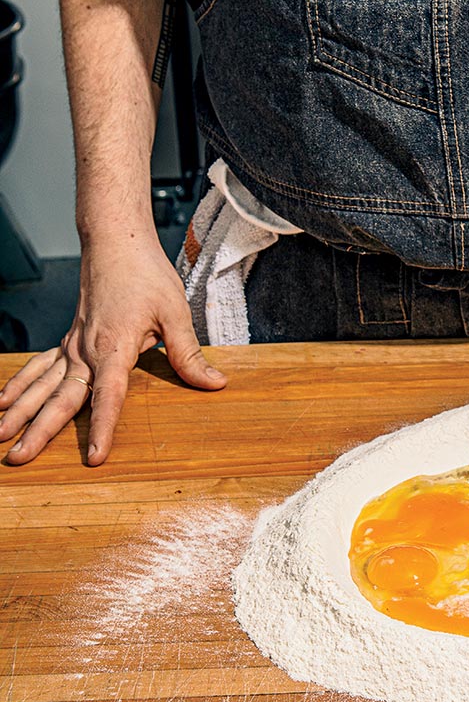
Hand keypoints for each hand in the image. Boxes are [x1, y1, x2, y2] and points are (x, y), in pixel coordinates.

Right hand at [0, 233, 225, 465]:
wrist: (116, 243)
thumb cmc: (146, 274)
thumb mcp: (175, 312)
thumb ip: (188, 354)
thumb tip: (214, 383)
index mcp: (114, 346)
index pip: (107, 396)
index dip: (101, 427)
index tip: (93, 456)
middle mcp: (86, 350)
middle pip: (61, 398)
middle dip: (38, 431)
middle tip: (17, 458)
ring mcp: (73, 344)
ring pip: (42, 385)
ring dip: (21, 412)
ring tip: (0, 437)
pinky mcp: (69, 339)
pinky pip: (40, 367)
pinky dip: (21, 385)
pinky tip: (4, 402)